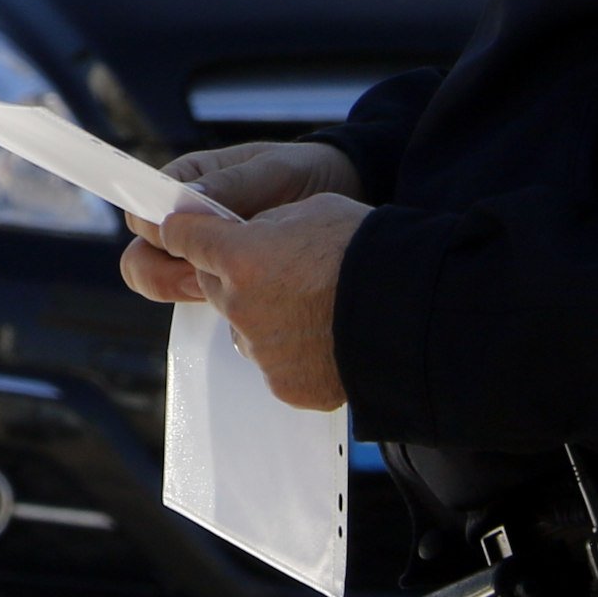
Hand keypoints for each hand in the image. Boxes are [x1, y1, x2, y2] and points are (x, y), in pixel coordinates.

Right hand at [117, 140, 359, 302]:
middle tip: (203, 276)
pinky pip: (202, 300)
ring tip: (233, 288)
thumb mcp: (275, 171)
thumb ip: (233, 184)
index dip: (153, 231)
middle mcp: (184, 221)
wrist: (345, 195)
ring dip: (190, 291)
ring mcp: (201, 254)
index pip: (141, 211)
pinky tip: (249, 302)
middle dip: (166, 273)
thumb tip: (186, 201)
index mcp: (186, 182)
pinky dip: (217, 305)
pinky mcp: (223, 280)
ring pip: (165, 284)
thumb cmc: (305, 172)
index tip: (181, 241)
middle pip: (142, 258)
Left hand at [139, 191, 365, 412]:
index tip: (185, 231)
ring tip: (316, 307)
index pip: (184, 238)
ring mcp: (260, 351)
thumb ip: (267, 226)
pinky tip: (328, 338)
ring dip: (266, 316)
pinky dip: (295, 353)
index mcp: (240, 257)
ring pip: (245, 326)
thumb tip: (249, 236)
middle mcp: (239, 306)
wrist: (413, 312)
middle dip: (237, 276)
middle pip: (216, 286)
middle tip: (283, 270)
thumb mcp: (313, 211)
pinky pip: (276, 364)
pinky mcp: (284, 385)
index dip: (188, 231)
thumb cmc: (367, 251)